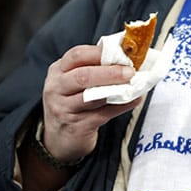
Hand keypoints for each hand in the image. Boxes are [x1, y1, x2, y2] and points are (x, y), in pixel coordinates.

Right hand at [41, 45, 140, 161]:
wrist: (59, 138)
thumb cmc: (73, 103)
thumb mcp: (75, 82)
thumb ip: (95, 69)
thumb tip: (127, 59)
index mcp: (58, 70)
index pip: (77, 55)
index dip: (100, 53)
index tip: (121, 53)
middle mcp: (56, 88)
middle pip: (83, 76)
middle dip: (110, 73)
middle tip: (130, 72)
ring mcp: (63, 108)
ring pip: (92, 97)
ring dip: (117, 90)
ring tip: (134, 85)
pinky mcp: (75, 126)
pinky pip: (102, 114)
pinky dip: (121, 106)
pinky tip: (133, 100)